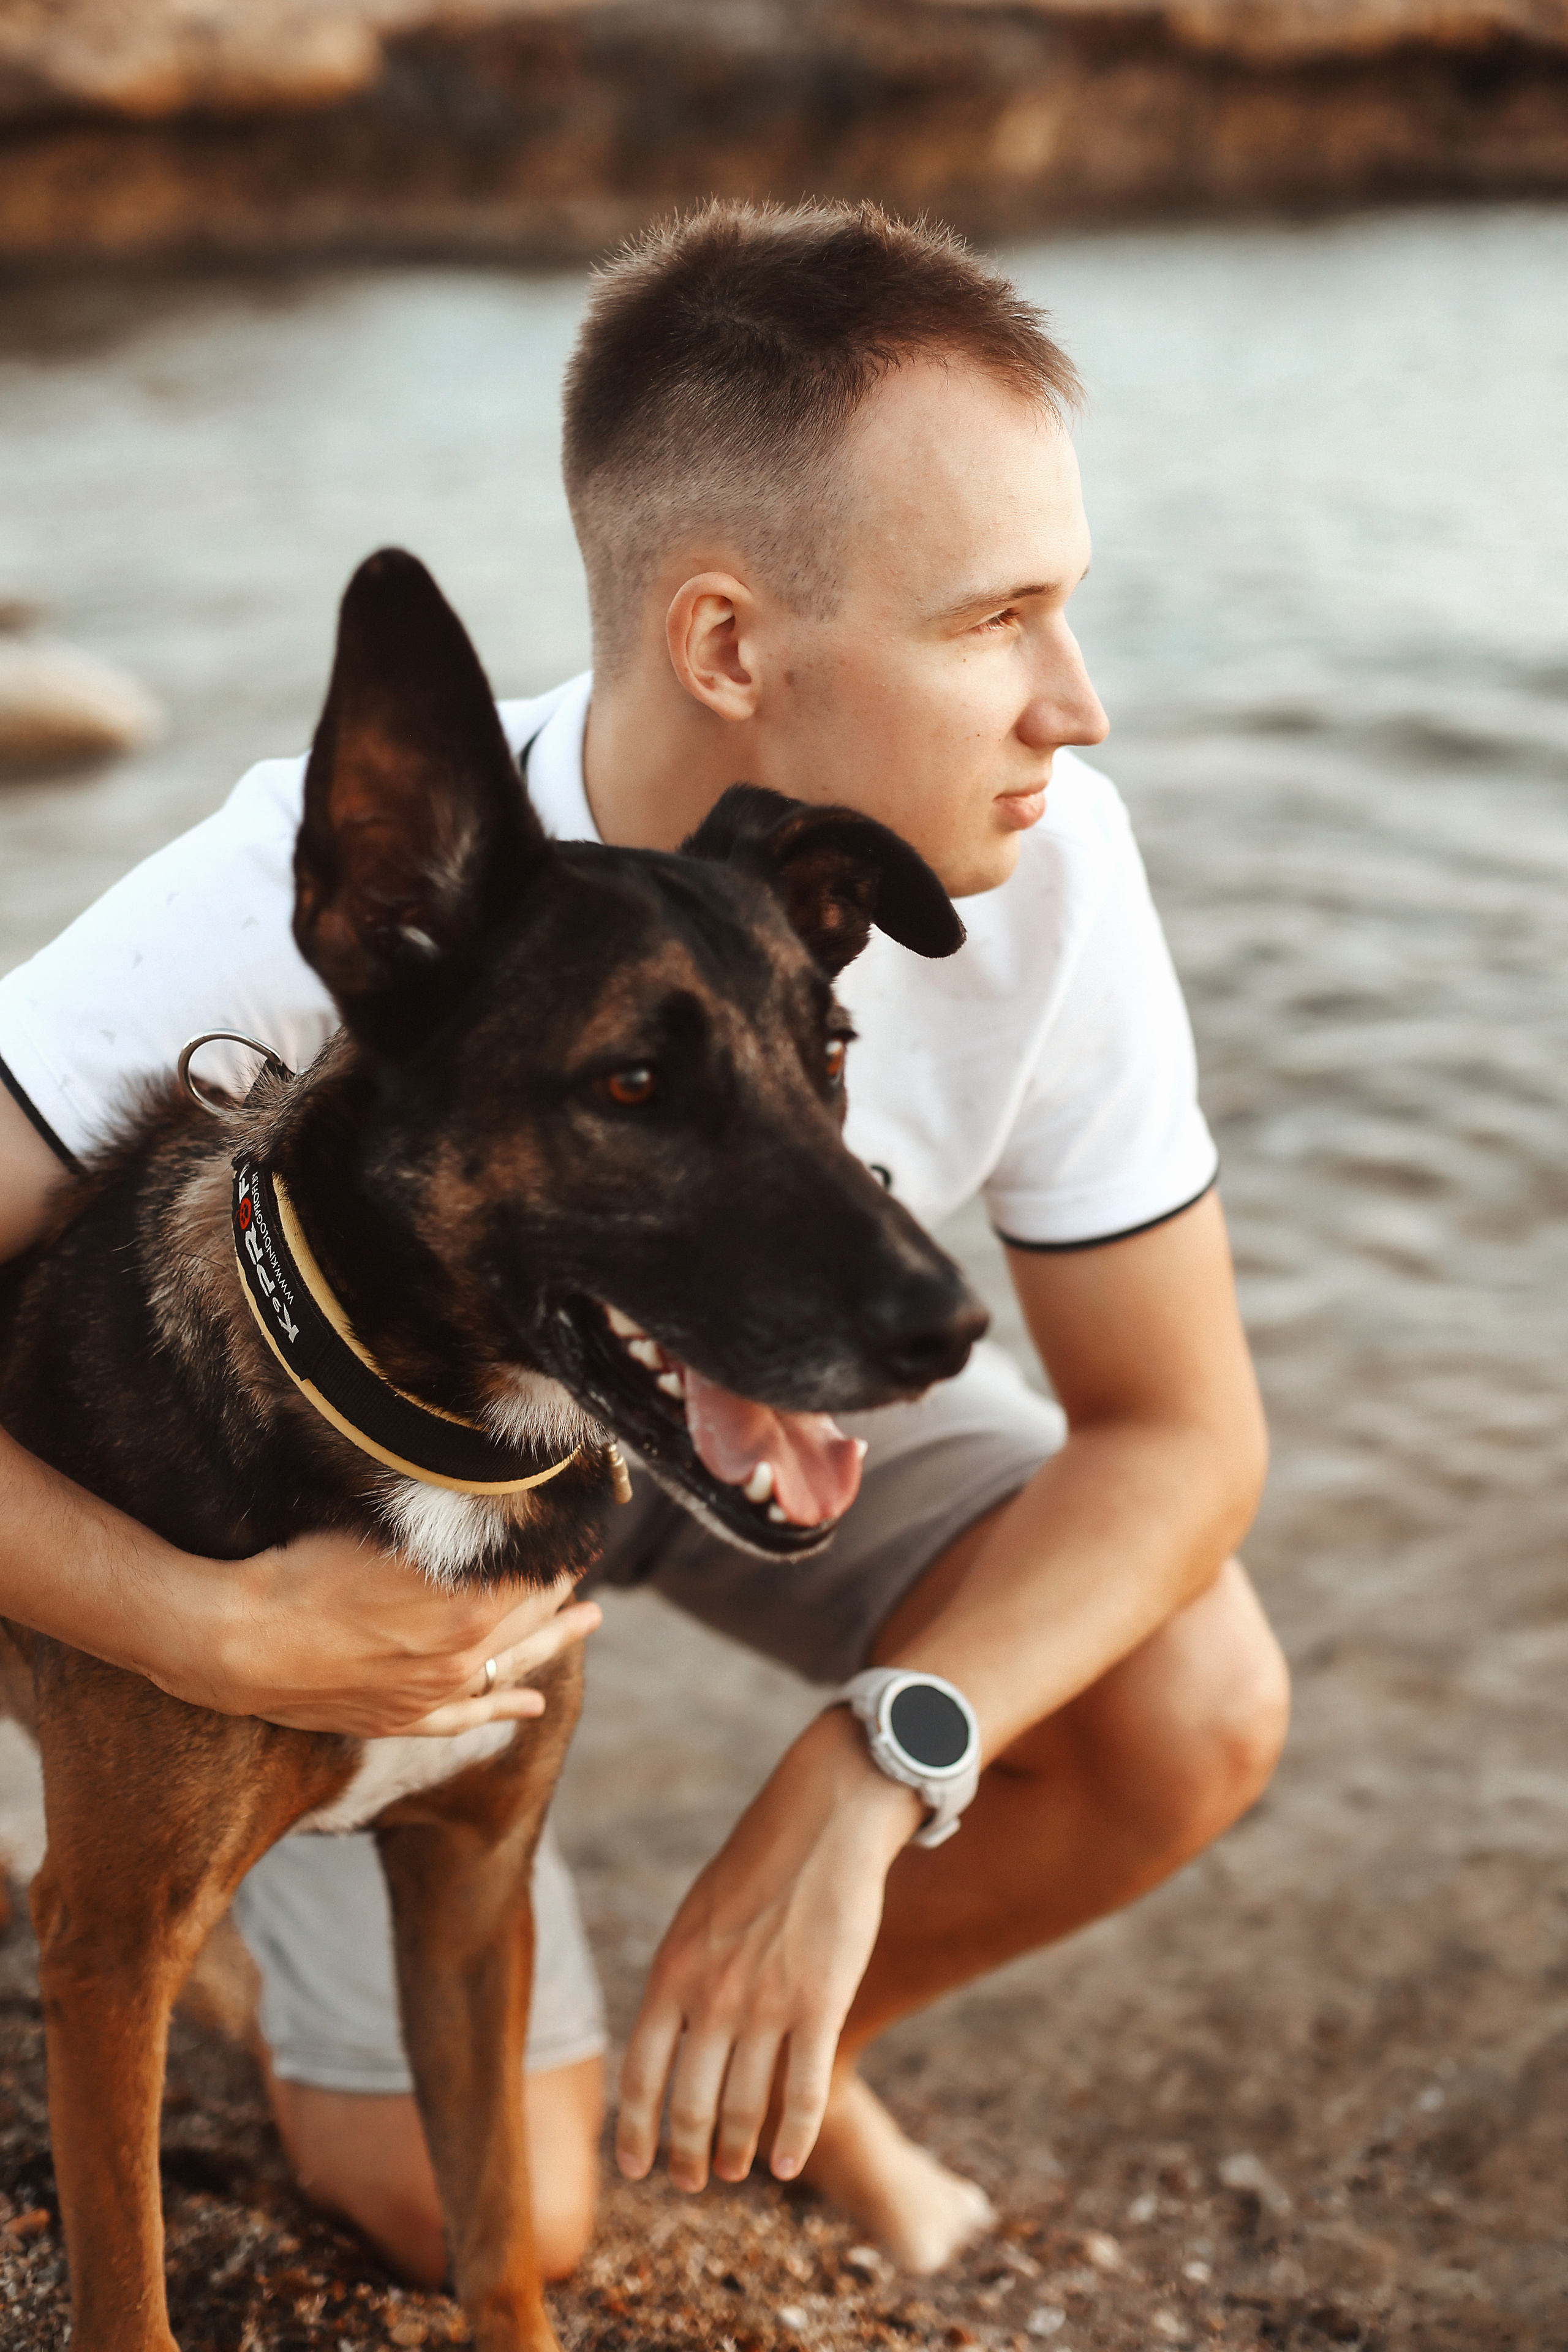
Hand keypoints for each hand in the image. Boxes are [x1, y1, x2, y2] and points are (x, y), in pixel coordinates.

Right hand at [147, 1538, 599, 1737]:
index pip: (531, 1571)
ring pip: (510, 1664)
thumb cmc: (302, 1572)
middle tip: (586, 1556)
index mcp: (465, 1607)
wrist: (238, 1642)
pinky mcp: (399, 1719)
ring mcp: (432, 1694)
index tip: (577, 1522)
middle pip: (528, 1614)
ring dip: (553, 1639)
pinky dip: (503, 1709)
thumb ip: (444, 1530)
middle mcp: (460, 1656)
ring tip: (590, 1617)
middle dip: (559, 1583)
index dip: (556, 1544)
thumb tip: (494, 1510)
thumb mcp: (384, 1534)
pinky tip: (531, 1705)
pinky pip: (465, 1718)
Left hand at [616, 1707, 919, 2190]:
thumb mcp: (697, 1917)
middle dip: (688, 2153)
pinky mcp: (822, 2003)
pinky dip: (794, 2136)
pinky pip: (805, 2092)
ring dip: (739, 2151)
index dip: (636, 2132)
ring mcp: (768, 2004)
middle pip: (692, 2103)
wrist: (822, 1819)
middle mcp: (714, 1996)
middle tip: (693, 2180)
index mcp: (673, 1971)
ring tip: (738, 2171)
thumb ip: (682, 1979)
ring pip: (747, 2107)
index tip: (637, 2167)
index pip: (640, 2075)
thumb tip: (667, 2040)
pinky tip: (789, 2162)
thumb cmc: (758, 1863)